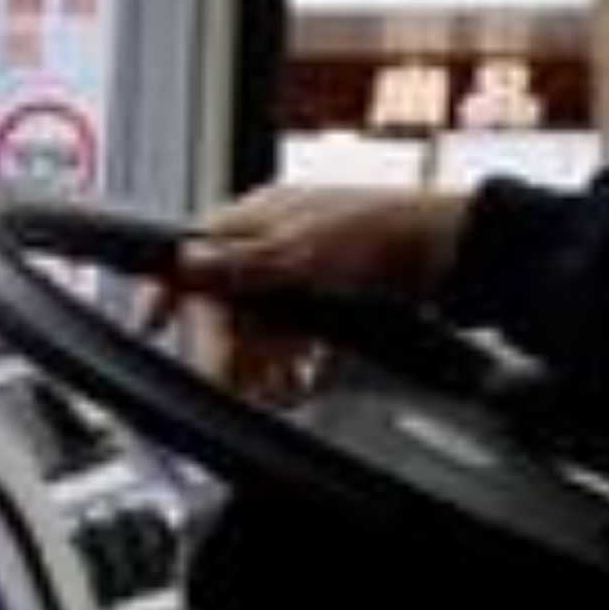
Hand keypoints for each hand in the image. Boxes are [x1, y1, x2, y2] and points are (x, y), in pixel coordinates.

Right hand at [172, 184, 467, 402]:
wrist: (459, 253)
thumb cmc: (390, 235)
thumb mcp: (305, 252)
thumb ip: (242, 263)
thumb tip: (187, 262)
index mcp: (257, 219)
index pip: (190, 256)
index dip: (166, 293)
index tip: (148, 326)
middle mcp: (272, 242)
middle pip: (222, 302)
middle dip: (221, 347)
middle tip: (220, 385)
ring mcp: (300, 270)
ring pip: (255, 324)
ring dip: (253, 361)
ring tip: (264, 390)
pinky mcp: (328, 296)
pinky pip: (289, 335)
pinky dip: (286, 361)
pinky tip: (295, 380)